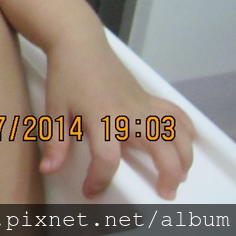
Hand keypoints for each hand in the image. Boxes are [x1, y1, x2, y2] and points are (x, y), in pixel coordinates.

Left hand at [40, 33, 195, 199]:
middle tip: (163, 192)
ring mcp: (142, 103)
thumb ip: (55, 142)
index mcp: (101, 117)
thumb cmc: (65, 75)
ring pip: (175, 132)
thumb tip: (48, 169)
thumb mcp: (54, 108)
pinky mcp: (147, 95)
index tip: (91, 191)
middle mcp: (128, 112)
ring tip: (180, 175)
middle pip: (160, 148)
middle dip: (166, 175)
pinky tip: (187, 141)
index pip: (107, 158)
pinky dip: (185, 127)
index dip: (100, 179)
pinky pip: (174, 112)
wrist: (78, 43)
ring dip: (184, 155)